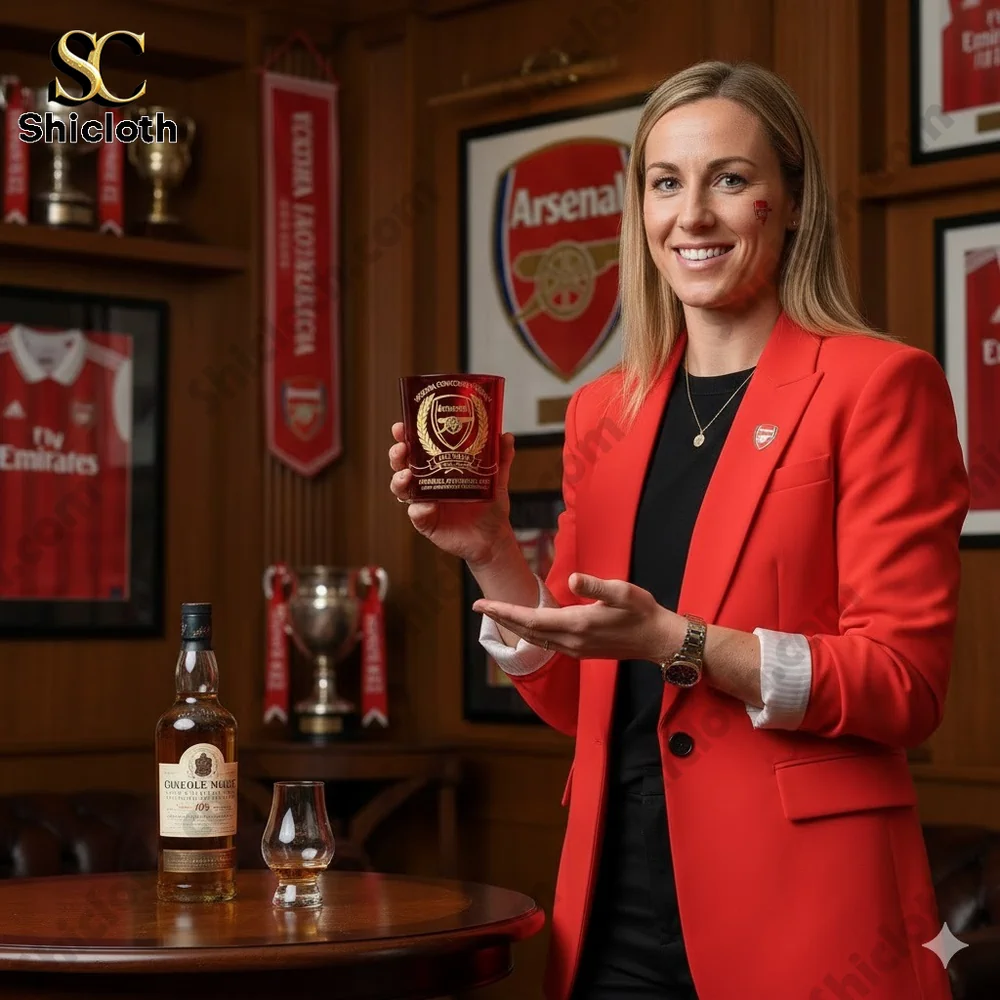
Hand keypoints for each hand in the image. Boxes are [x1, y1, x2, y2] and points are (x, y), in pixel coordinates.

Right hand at [388, 422, 516, 565]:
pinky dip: (418, 509)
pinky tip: (427, 505)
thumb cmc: (489, 506)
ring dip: (399, 480)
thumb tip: (506, 436)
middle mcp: (428, 483)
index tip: (401, 427)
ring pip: (401, 488)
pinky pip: (416, 513)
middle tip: (402, 447)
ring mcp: (424, 502)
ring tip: (407, 475)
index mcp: (439, 468)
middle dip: (397, 454)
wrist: (492, 537)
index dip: (406, 436)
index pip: (417, 448)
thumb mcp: (496, 478)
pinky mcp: (425, 521)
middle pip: (402, 465)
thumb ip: (500, 457)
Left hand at [473, 573, 685, 661]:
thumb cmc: (642, 611)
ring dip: (514, 627)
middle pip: (526, 631)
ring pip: (535, 640)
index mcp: (577, 623)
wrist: (658, 640)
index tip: (482, 605)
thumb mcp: (622, 591)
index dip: (504, 611)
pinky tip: (527, 625)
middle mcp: (571, 640)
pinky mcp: (580, 651)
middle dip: (502, 618)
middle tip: (479, 607)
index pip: (530, 619)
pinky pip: (547, 643)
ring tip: (497, 614)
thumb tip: (574, 579)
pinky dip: (530, 633)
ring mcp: (575, 649)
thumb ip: (596, 585)